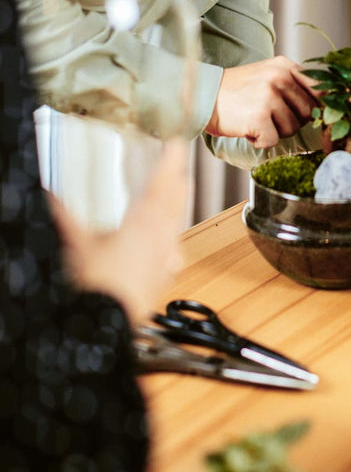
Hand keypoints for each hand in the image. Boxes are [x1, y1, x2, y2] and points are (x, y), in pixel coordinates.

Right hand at [50, 138, 190, 323]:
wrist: (109, 328)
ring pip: (177, 223)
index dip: (172, 160)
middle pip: (177, 201)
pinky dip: (171, 233)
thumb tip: (49, 195)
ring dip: (177, 203)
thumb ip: (63, 217)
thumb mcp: (76, 245)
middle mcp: (163, 239)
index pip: (164, 182)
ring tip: (178, 190)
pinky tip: (168, 241)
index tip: (179, 142)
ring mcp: (166, 259)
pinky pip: (173, 247)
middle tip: (180, 161)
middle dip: (179, 178)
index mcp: (146, 224)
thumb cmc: (99, 289)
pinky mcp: (163, 277)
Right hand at [206, 56, 317, 147]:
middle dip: (292, 121)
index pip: (320, 90)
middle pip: (308, 113)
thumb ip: (294, 86)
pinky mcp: (258, 116)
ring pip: (291, 129)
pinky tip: (248, 129)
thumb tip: (326, 107)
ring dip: (275, 131)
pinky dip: (260, 141)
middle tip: (269, 117)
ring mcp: (269, 96)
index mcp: (285, 66)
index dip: (320, 108)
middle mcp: (279, 78)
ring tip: (255, 120)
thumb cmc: (238, 92)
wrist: (203, 96)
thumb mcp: (268, 76)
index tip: (314, 117)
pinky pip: (273, 141)